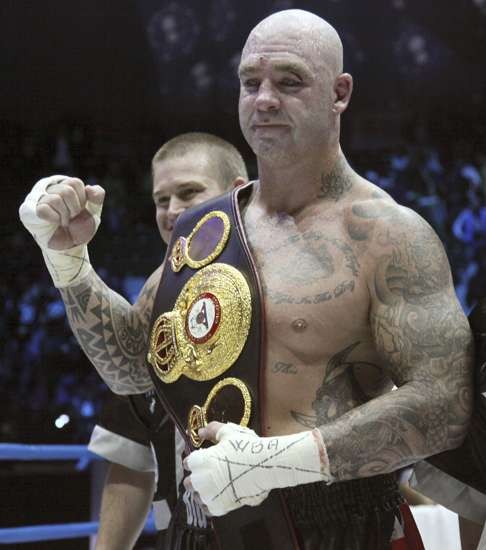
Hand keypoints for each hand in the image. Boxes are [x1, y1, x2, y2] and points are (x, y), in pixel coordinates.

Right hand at [36, 177, 104, 249]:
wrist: (73, 247)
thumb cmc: (80, 228)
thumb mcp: (94, 210)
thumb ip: (97, 196)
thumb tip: (89, 188)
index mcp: (63, 185)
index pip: (75, 183)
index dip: (82, 200)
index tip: (79, 210)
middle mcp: (49, 189)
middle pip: (66, 190)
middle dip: (74, 209)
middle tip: (71, 218)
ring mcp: (37, 199)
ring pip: (55, 199)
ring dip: (65, 216)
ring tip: (63, 222)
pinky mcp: (28, 211)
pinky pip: (43, 209)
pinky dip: (54, 219)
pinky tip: (54, 223)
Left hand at [183, 422, 327, 516]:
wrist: (265, 466)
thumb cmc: (246, 447)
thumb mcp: (228, 432)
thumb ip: (212, 430)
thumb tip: (202, 432)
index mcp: (199, 461)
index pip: (188, 463)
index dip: (195, 460)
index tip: (203, 459)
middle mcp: (200, 480)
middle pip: (190, 482)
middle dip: (197, 477)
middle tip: (210, 472)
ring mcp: (209, 496)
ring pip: (198, 496)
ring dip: (203, 491)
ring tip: (217, 483)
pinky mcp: (220, 507)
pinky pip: (209, 508)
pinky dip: (212, 502)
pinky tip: (220, 494)